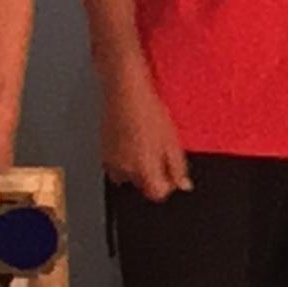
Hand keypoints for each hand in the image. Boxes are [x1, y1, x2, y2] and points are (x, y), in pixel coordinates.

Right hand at [101, 69, 191, 202]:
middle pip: (142, 186)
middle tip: (159, 153)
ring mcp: (112, 162)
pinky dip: (126, 159)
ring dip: (137, 168)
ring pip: (128, 176)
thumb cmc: (148, 112)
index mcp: (144, 169)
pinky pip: (117, 165)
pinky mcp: (104, 153)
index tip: (172, 175)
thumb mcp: (173, 141)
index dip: (167, 185)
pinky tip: (134, 141)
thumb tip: (183, 185)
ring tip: (145, 146)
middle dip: (152, 174)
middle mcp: (125, 169)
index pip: (157, 194)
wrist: (126, 93)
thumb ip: (178, 168)